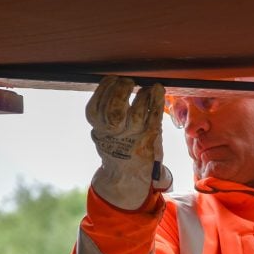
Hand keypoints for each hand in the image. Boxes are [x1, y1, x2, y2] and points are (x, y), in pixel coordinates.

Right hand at [85, 76, 172, 209]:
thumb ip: (104, 114)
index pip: (96, 106)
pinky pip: (153, 116)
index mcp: (99, 129)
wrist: (127, 175)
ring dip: (142, 94)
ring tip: (145, 88)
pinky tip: (158, 89)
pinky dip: (156, 100)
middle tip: (128, 81)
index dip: (105, 88)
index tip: (113, 78)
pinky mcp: (149, 137)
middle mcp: (114, 134)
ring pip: (136, 112)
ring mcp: (132, 136)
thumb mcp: (102, 133)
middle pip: (115, 109)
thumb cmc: (117, 147)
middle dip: (121, 89)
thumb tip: (113, 84)